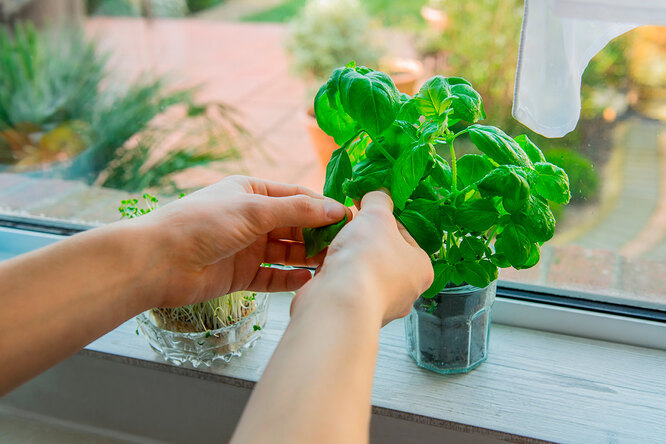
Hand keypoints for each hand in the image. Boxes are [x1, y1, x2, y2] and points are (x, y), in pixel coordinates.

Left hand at [134, 176, 351, 306]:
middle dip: (318, 235)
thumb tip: (336, 208)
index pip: (297, 197)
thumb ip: (297, 210)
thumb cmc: (200, 224)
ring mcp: (246, 247)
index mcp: (252, 193)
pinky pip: (272, 276)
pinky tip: (308, 280)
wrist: (157, 262)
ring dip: (308, 258)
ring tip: (333, 265)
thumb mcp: (253, 210)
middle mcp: (251, 219)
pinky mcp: (240, 275)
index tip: (350, 220)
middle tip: (346, 247)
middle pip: (295, 226)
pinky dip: (289, 279)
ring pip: (286, 252)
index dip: (323, 208)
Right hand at [291, 191, 432, 325]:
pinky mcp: (354, 312)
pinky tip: (327, 263)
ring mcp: (379, 305)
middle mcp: (405, 291)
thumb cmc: (367, 260)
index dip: (384, 217)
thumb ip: (380, 200)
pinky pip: (346, 285)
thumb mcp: (377, 215)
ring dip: (349, 256)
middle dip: (365, 237)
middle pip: (384, 252)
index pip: (405, 234)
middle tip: (351, 225)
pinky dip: (337, 274)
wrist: (338, 301)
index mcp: (422, 269)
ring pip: (363, 270)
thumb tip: (379, 193)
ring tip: (335, 243)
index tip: (367, 208)